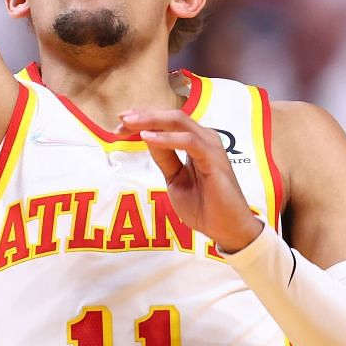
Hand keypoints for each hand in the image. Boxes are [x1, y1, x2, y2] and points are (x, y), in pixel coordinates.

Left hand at [119, 108, 263, 252]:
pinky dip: (166, 138)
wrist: (226, 229)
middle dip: (143, 116)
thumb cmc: (204, 206)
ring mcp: (210, 146)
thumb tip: (147, 137)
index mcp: (196, 142)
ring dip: (151, 121)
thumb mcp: (175, 179)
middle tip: (120, 119)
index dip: (142, 121)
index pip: (167, 123)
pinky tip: (147, 138)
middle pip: (171, 116)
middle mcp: (204, 138)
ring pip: (178, 121)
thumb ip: (165, 158)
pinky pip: (188, 141)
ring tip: (129, 124)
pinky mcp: (214, 158)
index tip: (118, 127)